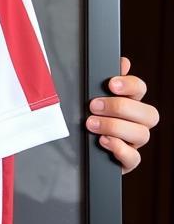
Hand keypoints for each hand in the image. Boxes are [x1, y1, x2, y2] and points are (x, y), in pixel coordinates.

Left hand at [85, 57, 158, 173]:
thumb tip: (123, 62)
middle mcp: (136, 123)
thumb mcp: (88, 96)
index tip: (111, 84)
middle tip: (93, 106)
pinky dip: (119, 149)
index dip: (130, 85)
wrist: (73, 149)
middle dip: (120, 108)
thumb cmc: (85, 117)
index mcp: (129, 103)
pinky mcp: (126, 161)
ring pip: (142, 135)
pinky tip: (103, 142)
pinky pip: (133, 158)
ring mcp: (133, 143)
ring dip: (115, 127)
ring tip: (91, 125)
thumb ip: (102, 81)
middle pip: (149, 114)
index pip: (140, 89)